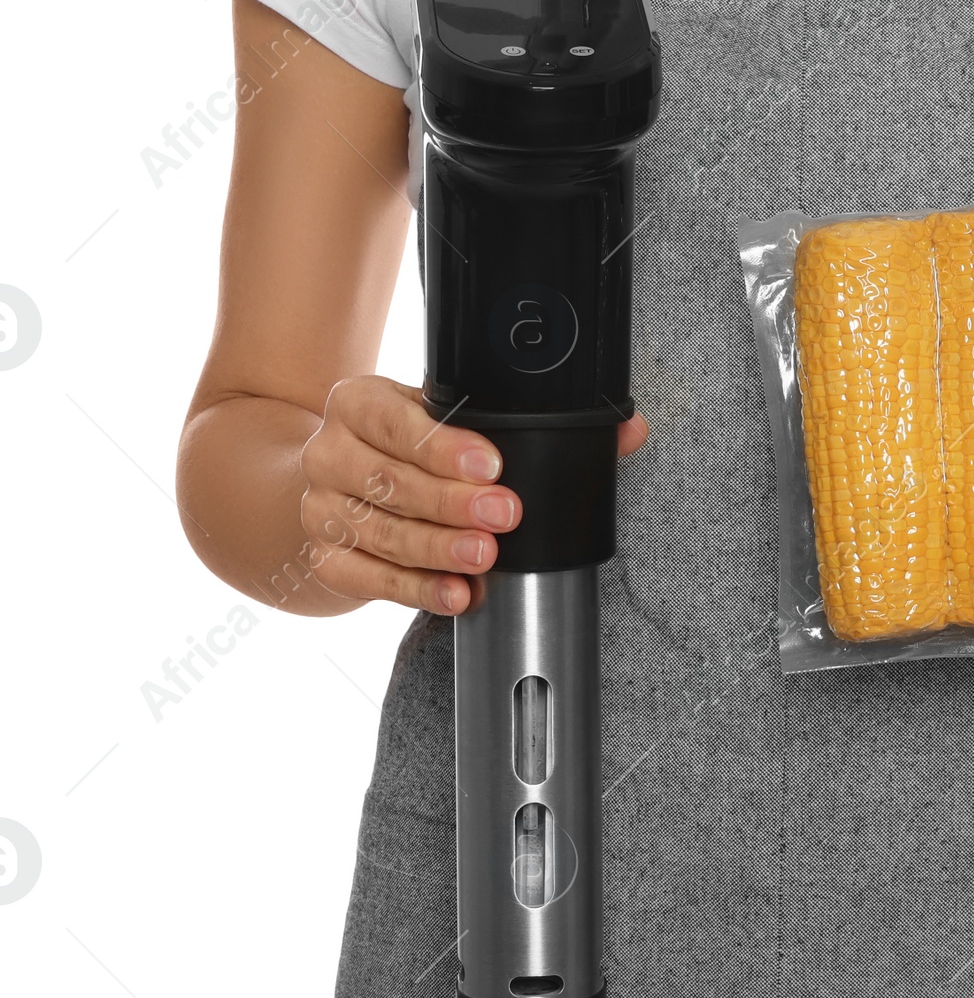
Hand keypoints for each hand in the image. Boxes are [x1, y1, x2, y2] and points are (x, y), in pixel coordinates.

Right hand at [300, 375, 648, 615]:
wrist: (341, 482)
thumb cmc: (412, 445)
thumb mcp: (457, 419)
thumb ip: (537, 421)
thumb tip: (628, 430)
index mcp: (360, 402)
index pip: (396, 420)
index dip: (444, 445)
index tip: (492, 464)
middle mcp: (330, 452)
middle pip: (390, 481)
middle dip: (452, 502)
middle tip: (505, 515)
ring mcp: (321, 508)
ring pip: (380, 533)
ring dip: (436, 549)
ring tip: (485, 560)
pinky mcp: (324, 558)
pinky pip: (365, 578)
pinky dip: (412, 590)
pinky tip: (454, 595)